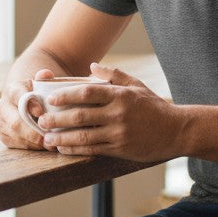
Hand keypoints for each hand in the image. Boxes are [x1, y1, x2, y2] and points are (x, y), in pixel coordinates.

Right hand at [0, 68, 57, 149]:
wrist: (24, 101)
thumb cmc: (37, 93)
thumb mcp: (40, 83)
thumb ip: (44, 78)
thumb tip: (46, 74)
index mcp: (11, 90)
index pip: (17, 96)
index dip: (29, 105)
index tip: (42, 113)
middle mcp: (2, 106)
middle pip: (15, 121)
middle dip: (32, 131)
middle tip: (49, 136)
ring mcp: (1, 122)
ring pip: (15, 135)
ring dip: (33, 141)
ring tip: (50, 143)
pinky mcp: (3, 135)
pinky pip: (15, 143)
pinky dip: (30, 146)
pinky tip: (42, 146)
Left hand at [39, 62, 178, 161]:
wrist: (176, 131)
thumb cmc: (154, 106)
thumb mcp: (136, 85)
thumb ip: (114, 74)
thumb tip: (92, 66)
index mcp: (120, 95)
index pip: (88, 92)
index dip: (66, 95)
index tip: (51, 98)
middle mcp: (118, 114)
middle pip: (80, 115)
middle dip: (57, 119)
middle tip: (41, 120)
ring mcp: (118, 133)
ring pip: (84, 136)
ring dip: (62, 138)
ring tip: (47, 138)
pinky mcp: (120, 149)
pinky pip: (93, 150)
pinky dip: (75, 150)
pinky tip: (63, 149)